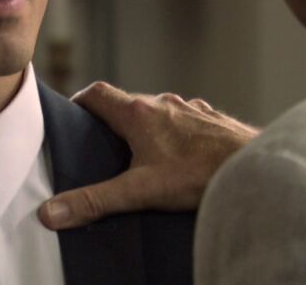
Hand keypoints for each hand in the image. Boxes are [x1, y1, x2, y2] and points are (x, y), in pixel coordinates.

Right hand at [37, 81, 259, 229]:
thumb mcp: (140, 191)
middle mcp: (165, 103)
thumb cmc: (199, 175)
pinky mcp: (212, 121)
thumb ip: (95, 200)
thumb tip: (51, 211)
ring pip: (159, 111)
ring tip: (140, 155)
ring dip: (146, 126)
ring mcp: (191, 109)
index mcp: (140, 113)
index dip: (81, 102)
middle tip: (100, 145)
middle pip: (127, 103)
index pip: (98, 93)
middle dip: (111, 120)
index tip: (71, 115)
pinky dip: (175, 133)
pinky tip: (181, 155)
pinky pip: (186, 120)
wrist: (254, 167)